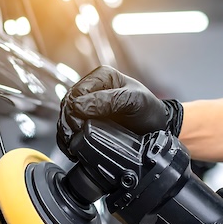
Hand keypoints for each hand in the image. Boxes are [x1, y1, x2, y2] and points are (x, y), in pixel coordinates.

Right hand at [57, 65, 182, 157]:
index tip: (80, 127)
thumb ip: (108, 101)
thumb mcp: (133, 101)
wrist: (157, 127)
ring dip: (66, 132)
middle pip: (67, 105)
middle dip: (68, 123)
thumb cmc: (149, 111)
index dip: (74, 111)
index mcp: (102, 77)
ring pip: (66, 117)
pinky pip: (70, 127)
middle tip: (75, 138)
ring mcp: (88, 104)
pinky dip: (68, 138)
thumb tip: (79, 107)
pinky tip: (72, 146)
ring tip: (73, 145)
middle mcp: (92, 88)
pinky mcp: (87, 120)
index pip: (76, 92)